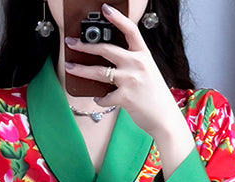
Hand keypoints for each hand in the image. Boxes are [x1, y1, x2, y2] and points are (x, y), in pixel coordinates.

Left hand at [64, 3, 194, 175]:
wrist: (165, 118)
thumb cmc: (154, 96)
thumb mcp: (147, 71)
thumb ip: (132, 63)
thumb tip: (109, 62)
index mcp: (143, 54)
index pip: (130, 30)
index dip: (117, 18)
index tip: (105, 9)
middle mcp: (137, 64)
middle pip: (105, 49)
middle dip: (84, 45)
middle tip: (71, 43)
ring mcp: (130, 80)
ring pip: (99, 71)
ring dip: (81, 69)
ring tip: (69, 67)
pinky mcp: (125, 97)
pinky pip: (104, 96)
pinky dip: (99, 99)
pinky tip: (99, 99)